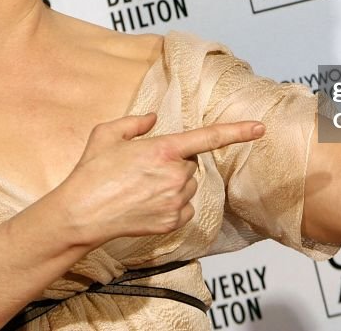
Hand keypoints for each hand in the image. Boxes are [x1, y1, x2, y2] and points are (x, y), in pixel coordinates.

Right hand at [55, 113, 264, 246]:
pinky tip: (146, 204)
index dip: (237, 131)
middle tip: (143, 168)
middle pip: (190, 163)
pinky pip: (185, 208)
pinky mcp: (171, 222)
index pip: (208, 137)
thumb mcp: (106, 133)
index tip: (259, 128)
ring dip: (173, 184)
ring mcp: (175, 201)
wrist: (80, 215)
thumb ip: (134, 122)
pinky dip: (172, 205)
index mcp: (163, 149)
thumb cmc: (91, 172)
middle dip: (174, 162)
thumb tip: (152, 119)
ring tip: (140, 187)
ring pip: (188, 186)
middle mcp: (175, 175)